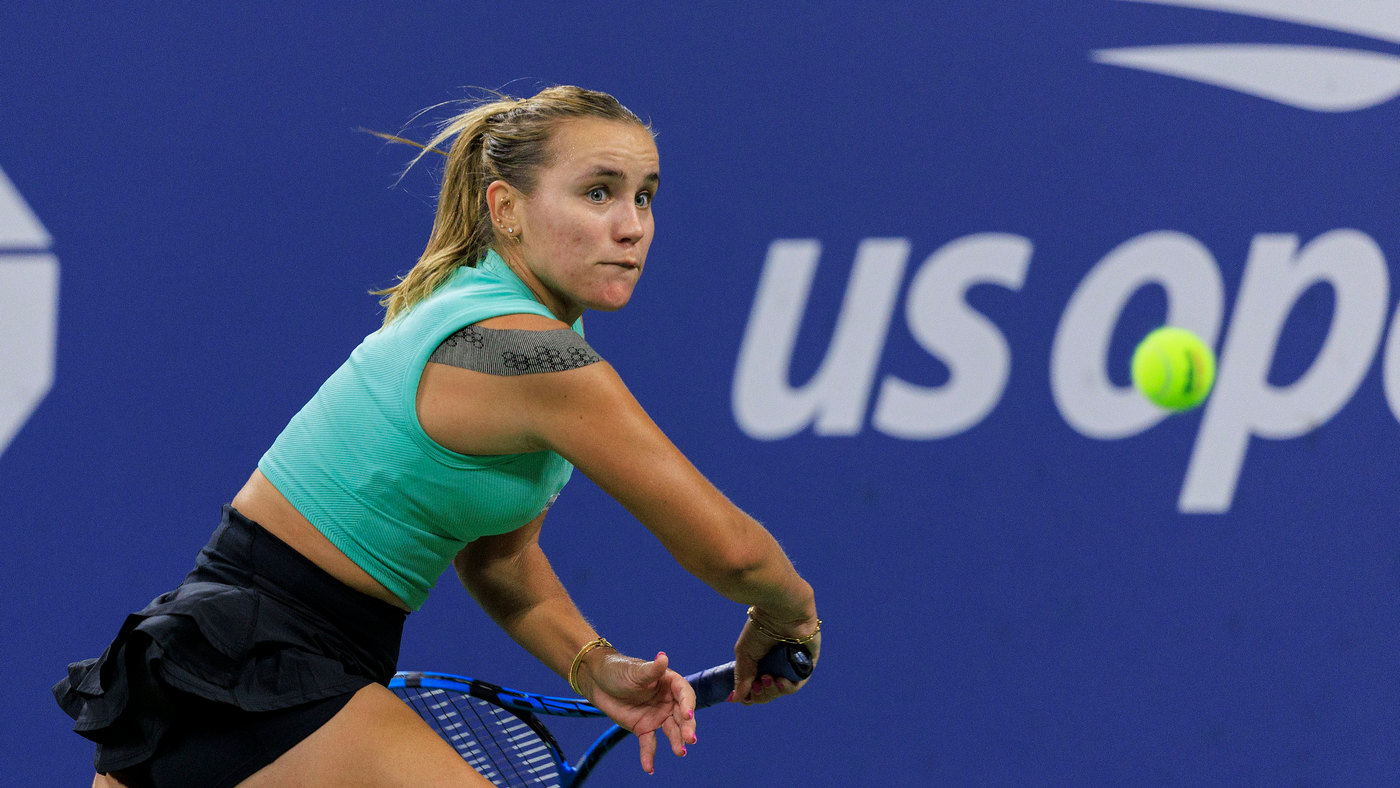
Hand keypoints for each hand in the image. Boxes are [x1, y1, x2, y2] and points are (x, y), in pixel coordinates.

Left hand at [581, 650, 697, 774]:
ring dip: (676, 742)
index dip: (687, 704)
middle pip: (682, 716)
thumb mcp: (635, 671)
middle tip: (690, 739)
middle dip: (687, 727)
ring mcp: (657, 715)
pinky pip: (649, 743)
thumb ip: (651, 670)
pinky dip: (649, 755)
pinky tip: (648, 767)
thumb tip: (663, 657)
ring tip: (680, 752)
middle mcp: (667, 700)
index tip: (688, 715)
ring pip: (671, 731)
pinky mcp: (643, 728)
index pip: (684, 694)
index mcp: (669, 683)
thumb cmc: (618, 670)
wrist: (597, 681)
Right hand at [731, 611, 820, 704]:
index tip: (746, 694)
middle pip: (769, 693)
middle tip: (757, 684)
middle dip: (761, 694)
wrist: (778, 610)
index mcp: (761, 662)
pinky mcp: (807, 663)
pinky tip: (780, 681)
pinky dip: (788, 687)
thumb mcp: (745, 654)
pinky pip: (798, 682)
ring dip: (773, 691)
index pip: (756, 688)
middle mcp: (777, 665)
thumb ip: (742, 677)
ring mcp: (792, 665)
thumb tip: (735, 700)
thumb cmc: (759, 627)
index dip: (751, 695)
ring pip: (783, 690)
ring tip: (767, 679)